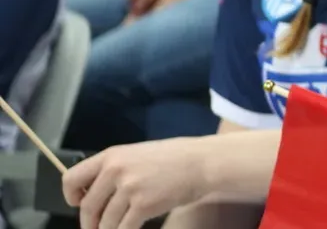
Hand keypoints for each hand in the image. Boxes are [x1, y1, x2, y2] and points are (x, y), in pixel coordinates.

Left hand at [62, 137, 212, 228]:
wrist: (203, 162)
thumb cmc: (176, 158)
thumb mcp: (139, 155)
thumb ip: (117, 169)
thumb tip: (99, 192)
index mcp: (111, 156)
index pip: (72, 178)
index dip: (71, 196)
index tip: (78, 204)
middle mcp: (115, 171)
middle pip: (88, 206)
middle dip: (89, 223)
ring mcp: (129, 188)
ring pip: (105, 221)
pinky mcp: (143, 205)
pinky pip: (123, 228)